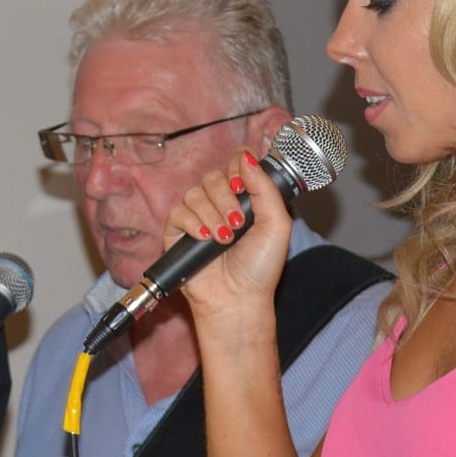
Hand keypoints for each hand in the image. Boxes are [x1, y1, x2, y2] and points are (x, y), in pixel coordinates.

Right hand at [168, 148, 294, 325]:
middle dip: (226, 198)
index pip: (236, 162)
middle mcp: (221, 203)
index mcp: (246, 197)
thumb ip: (266, 188)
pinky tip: (204, 238)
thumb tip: (248, 157)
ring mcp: (198, 217)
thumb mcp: (277, 225)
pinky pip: (178, 212)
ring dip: (212, 215)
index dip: (237, 167)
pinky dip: (193, 224)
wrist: (238, 299)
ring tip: (225, 239)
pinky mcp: (178, 232)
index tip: (243, 187)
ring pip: (195, 193)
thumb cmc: (260, 268)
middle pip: (214, 176)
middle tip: (237, 223)